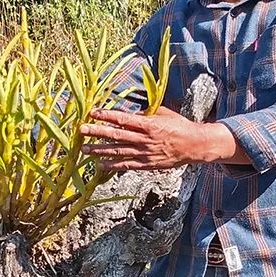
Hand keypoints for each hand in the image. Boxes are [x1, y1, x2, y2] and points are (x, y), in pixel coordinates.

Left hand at [81, 108, 235, 171]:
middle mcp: (144, 139)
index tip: (93, 113)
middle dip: (97, 132)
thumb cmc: (179, 126)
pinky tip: (101, 164)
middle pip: (116, 135)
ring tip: (85, 149)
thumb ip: (146, 113)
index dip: (106, 115)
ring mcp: (145, 153)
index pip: (123, 118)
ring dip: (100, 150)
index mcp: (148, 124)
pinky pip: (127, 165)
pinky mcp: (147, 164)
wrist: (194, 145)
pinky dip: (113, 165)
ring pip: (118, 152)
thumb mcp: (163, 114)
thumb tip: (130, 110)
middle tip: (81, 130)